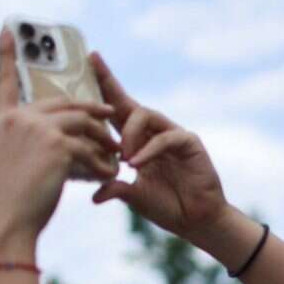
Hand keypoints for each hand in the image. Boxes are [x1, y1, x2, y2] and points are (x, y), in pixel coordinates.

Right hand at [0, 29, 117, 255]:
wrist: (6, 223)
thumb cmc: (4, 203)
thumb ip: (15, 143)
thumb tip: (31, 140)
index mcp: (0, 122)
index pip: (3, 83)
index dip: (6, 57)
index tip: (7, 32)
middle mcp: (18, 119)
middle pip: (62, 104)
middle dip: (90, 110)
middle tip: (110, 113)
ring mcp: (38, 130)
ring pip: (82, 123)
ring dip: (102, 138)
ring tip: (116, 151)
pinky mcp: (58, 147)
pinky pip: (90, 149)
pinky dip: (101, 163)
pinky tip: (110, 176)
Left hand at [86, 53, 228, 241]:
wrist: (196, 221)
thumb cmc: (168, 207)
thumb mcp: (134, 197)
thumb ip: (116, 189)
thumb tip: (94, 196)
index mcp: (138, 142)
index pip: (116, 113)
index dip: (102, 91)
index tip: (86, 66)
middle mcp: (154, 133)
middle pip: (129, 102)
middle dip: (109, 82)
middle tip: (93, 62)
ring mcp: (172, 135)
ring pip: (146, 115)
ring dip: (129, 133)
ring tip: (123, 156)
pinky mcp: (189, 143)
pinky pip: (165, 138)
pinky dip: (149, 150)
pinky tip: (136, 164)